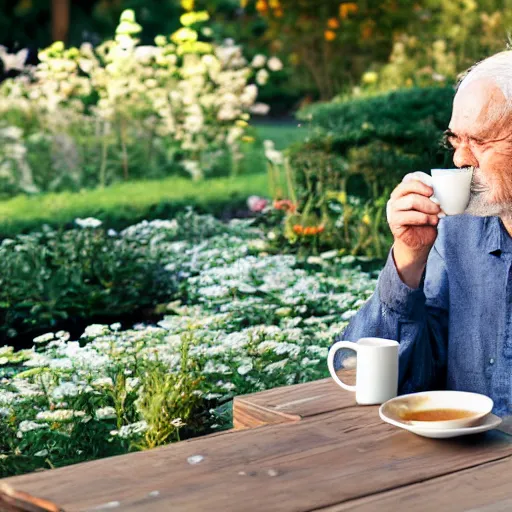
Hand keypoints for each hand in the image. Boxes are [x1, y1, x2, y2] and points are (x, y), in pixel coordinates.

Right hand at [386, 172, 443, 286]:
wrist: (420, 241)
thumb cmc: (426, 221)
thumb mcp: (431, 206)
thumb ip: (432, 196)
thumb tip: (444, 189)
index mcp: (404, 191)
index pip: (409, 179)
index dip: (421, 182)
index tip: (433, 190)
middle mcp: (396, 198)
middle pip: (409, 188)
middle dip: (427, 196)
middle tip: (438, 205)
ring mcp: (393, 210)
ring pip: (411, 201)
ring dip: (428, 207)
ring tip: (437, 215)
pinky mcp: (394, 222)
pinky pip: (409, 216)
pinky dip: (423, 218)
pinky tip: (432, 222)